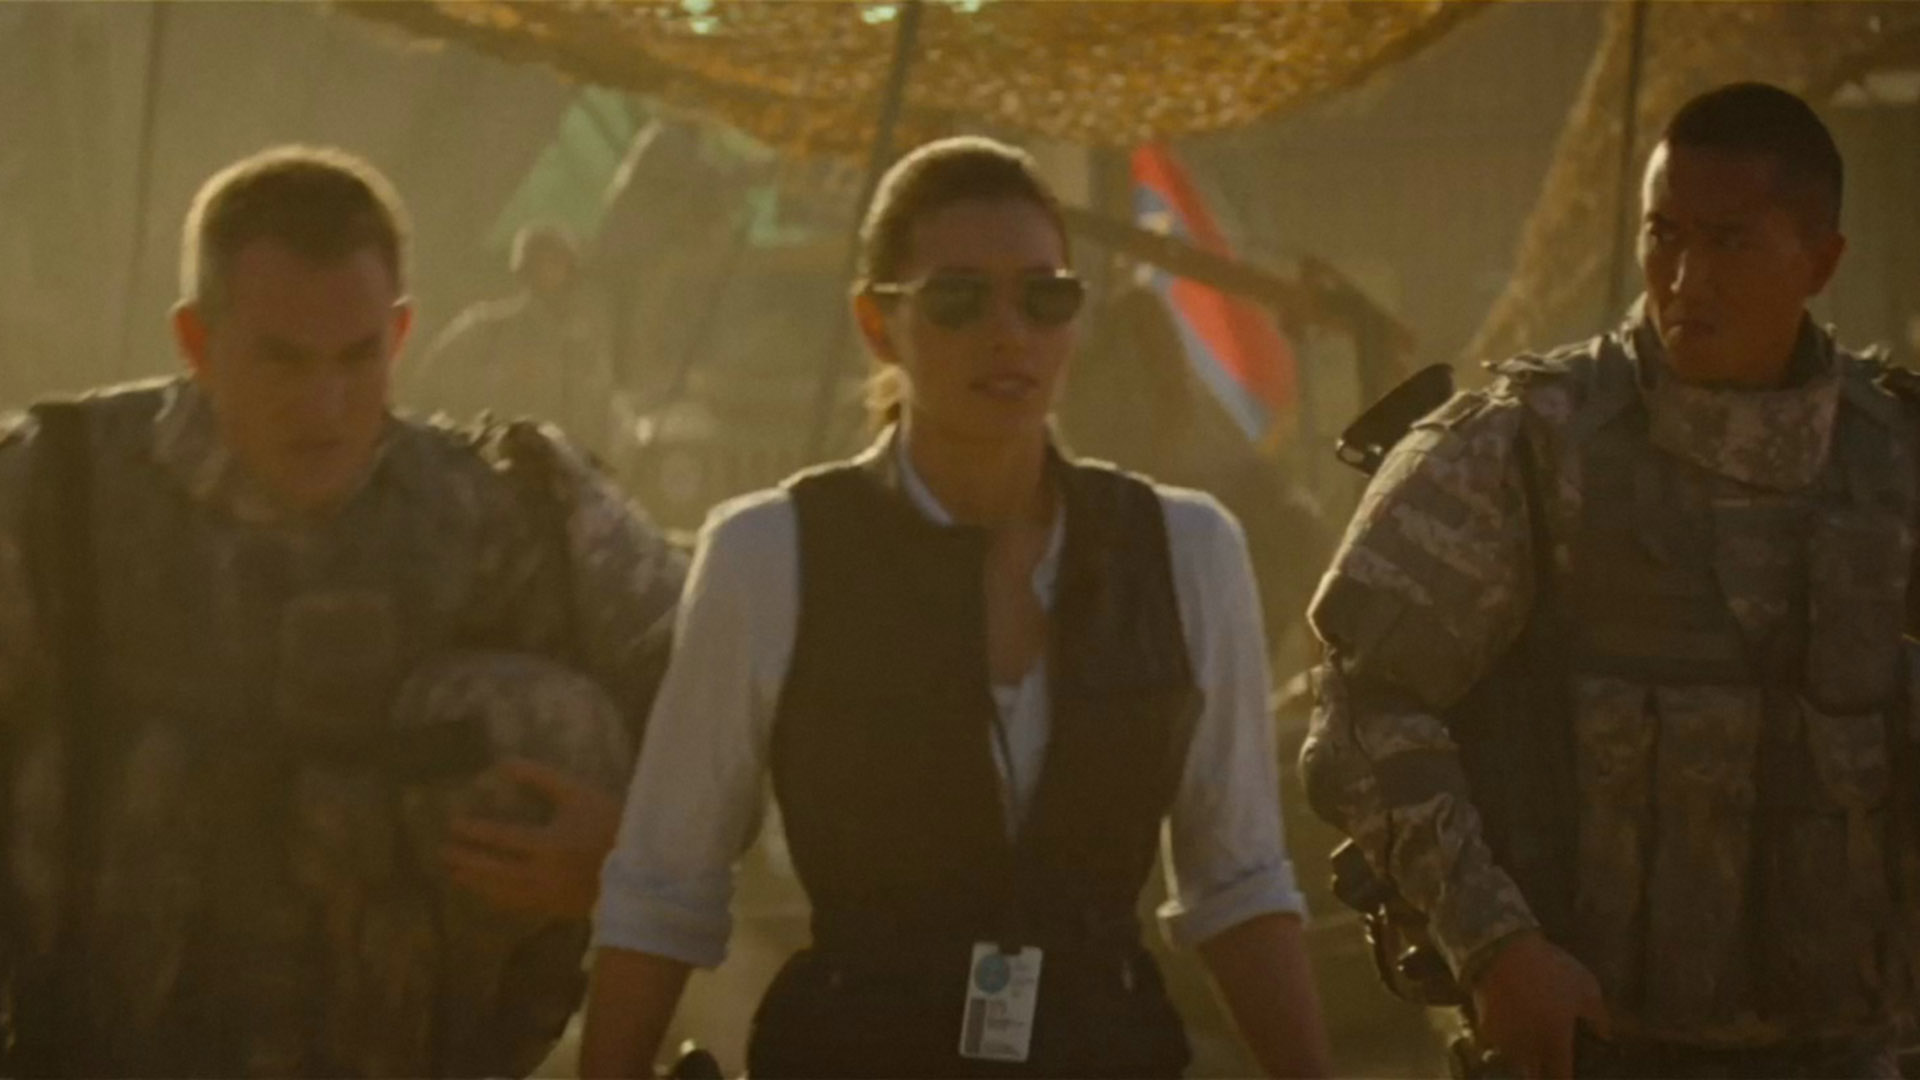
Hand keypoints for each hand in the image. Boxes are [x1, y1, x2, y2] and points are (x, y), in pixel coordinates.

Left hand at [441, 757, 622, 919]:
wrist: (642, 867)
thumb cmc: (611, 823)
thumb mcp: (578, 793)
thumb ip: (541, 778)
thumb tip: (504, 763)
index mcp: (547, 844)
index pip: (500, 838)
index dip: (474, 831)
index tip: (452, 825)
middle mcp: (541, 874)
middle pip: (492, 869)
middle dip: (466, 861)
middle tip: (443, 854)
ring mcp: (547, 895)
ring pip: (500, 892)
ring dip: (475, 883)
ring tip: (455, 875)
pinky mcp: (555, 908)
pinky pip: (517, 906)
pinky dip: (496, 899)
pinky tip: (486, 894)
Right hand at [1470, 931, 1610, 1079]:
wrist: (1502, 951)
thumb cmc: (1551, 971)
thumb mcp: (1586, 988)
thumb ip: (1599, 1016)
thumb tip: (1604, 1034)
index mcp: (1555, 1044)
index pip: (1561, 1078)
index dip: (1565, 1079)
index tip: (1567, 1074)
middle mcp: (1528, 1051)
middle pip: (1535, 1074)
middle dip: (1542, 1069)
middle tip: (1549, 1056)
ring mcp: (1504, 1041)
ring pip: (1516, 1058)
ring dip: (1524, 1054)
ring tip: (1529, 1036)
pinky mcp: (1485, 1028)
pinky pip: (1499, 1041)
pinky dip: (1507, 1037)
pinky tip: (1512, 1021)